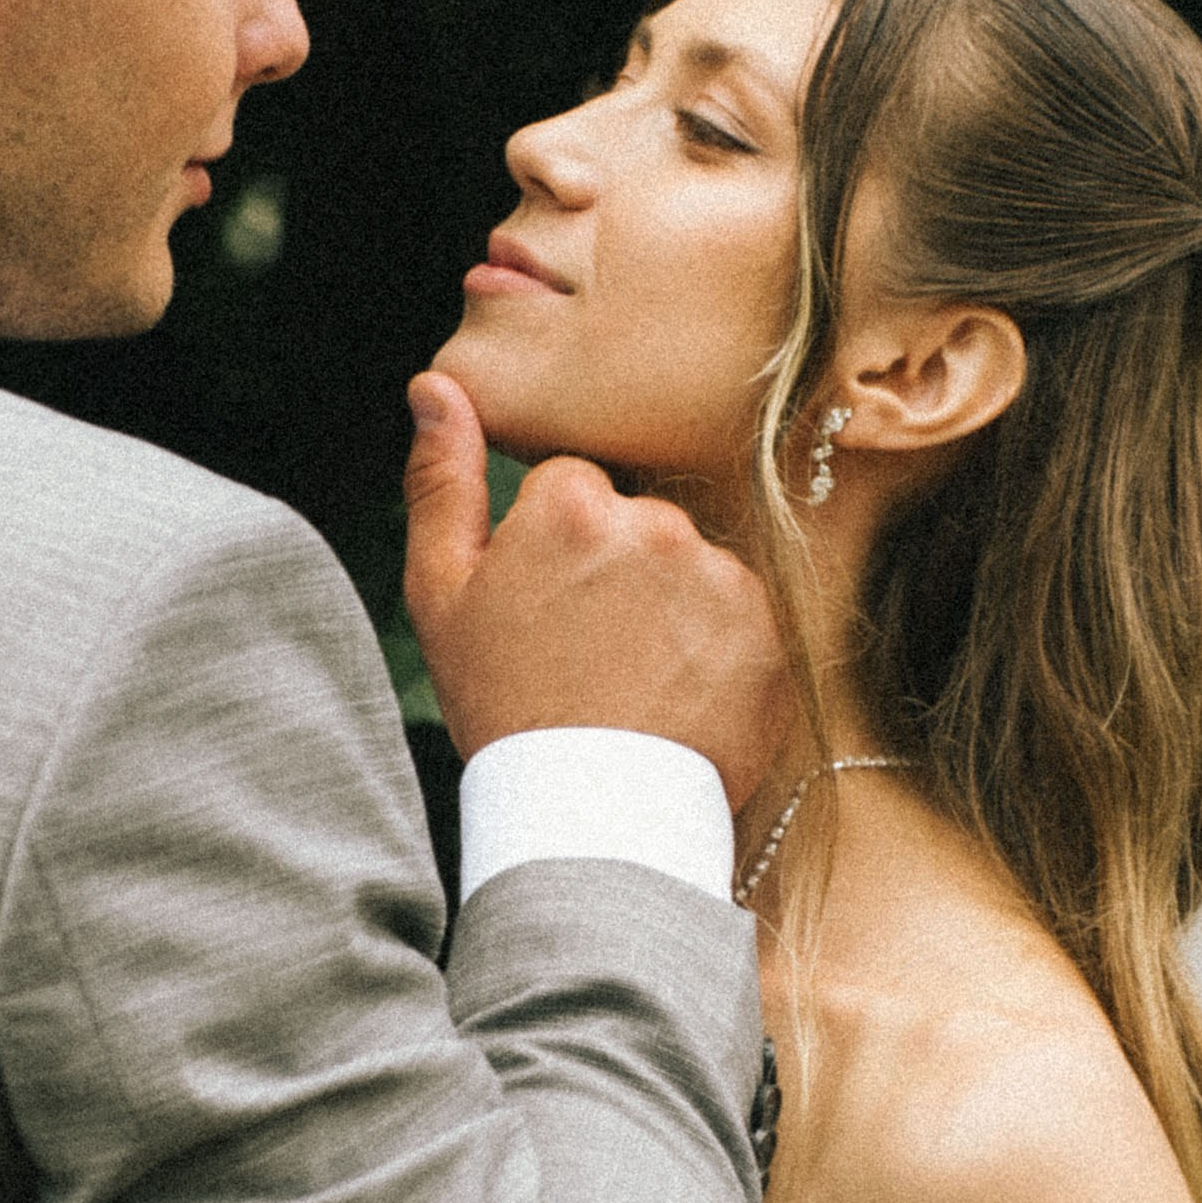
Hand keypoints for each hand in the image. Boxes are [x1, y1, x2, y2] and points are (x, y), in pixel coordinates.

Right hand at [401, 369, 790, 809]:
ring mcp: (717, 574)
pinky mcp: (766, 627)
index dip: (553, 549)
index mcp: (571, 504)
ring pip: (688, 565)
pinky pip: (737, 614)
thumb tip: (435, 386)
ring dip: (668, 607)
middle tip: (588, 652)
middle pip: (634, 520)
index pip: (570, 488)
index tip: (546, 610)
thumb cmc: (503, 707)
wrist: (588, 816)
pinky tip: (676, 694)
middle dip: (615, 571)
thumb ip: (439, 481)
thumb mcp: (441, 596)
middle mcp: (653, 522)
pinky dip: (713, 648)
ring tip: (633, 679)